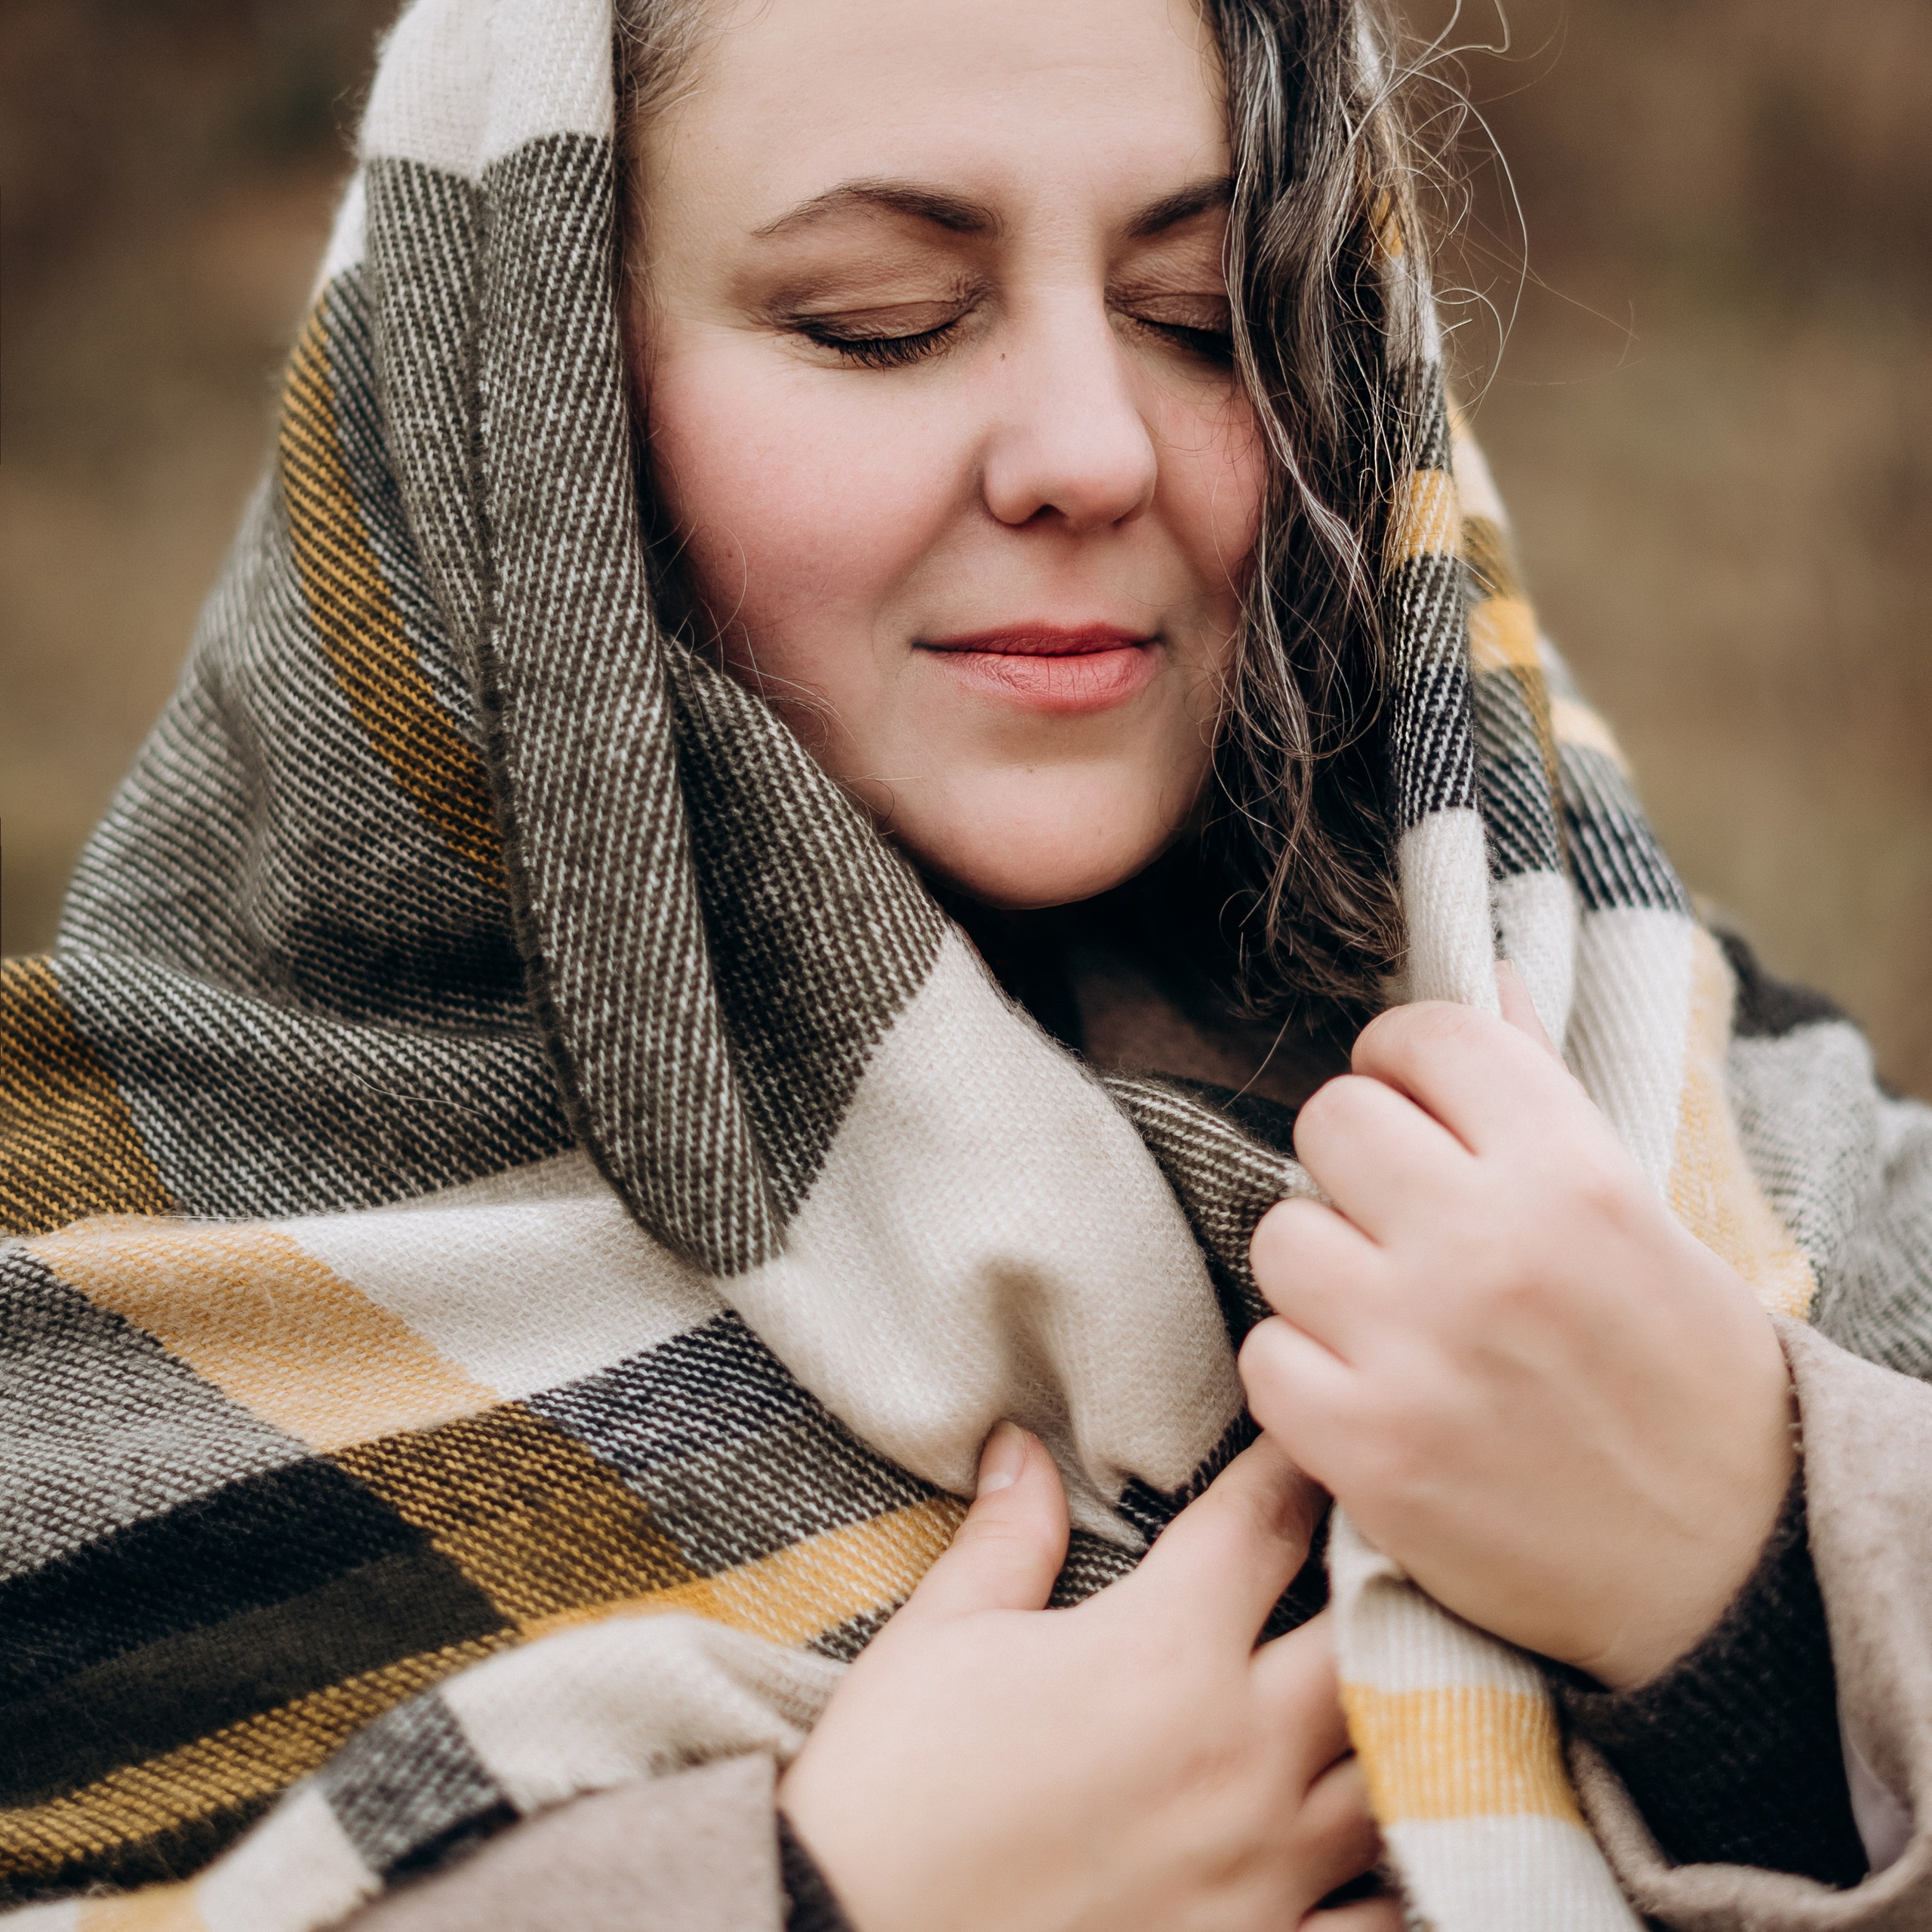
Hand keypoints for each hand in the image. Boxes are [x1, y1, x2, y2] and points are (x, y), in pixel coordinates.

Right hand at [779, 1427, 1398, 1931]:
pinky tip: (1379, 1837)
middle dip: (1372, 1586)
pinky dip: (1389, 1870)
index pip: (1262, 1525)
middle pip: (1365, 1639)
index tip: (1308, 1443)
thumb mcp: (940, 1636)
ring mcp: (1262, 1865)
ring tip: (1394, 1685)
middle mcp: (1238, 1750)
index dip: (1290, 1469)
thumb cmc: (894, 1785)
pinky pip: (1377, 1915)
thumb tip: (1022, 1448)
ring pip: (1393, 1771)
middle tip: (1375, 1551)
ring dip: (1401, 1719)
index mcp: (1161, 1650)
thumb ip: (1008, 1537)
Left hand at [1239, 964, 1794, 1689]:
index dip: (1403, 1058)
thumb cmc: (1679, 1372)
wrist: (1726, 1569)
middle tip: (1396, 1214)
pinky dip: (1300, 1371)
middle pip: (1330, 1120)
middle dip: (1354, 1161)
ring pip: (1280, 1234)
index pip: (1425, 1035)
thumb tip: (1484, 970)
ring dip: (1322, 1269)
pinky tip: (1364, 1390)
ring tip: (1387, 1311)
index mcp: (1568, 1171)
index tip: (1415, 1100)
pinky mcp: (1366, 1449)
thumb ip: (1540, 1091)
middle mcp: (1487, 1246)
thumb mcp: (1638, 1212)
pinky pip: (1262, 1352)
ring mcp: (1417, 1349)